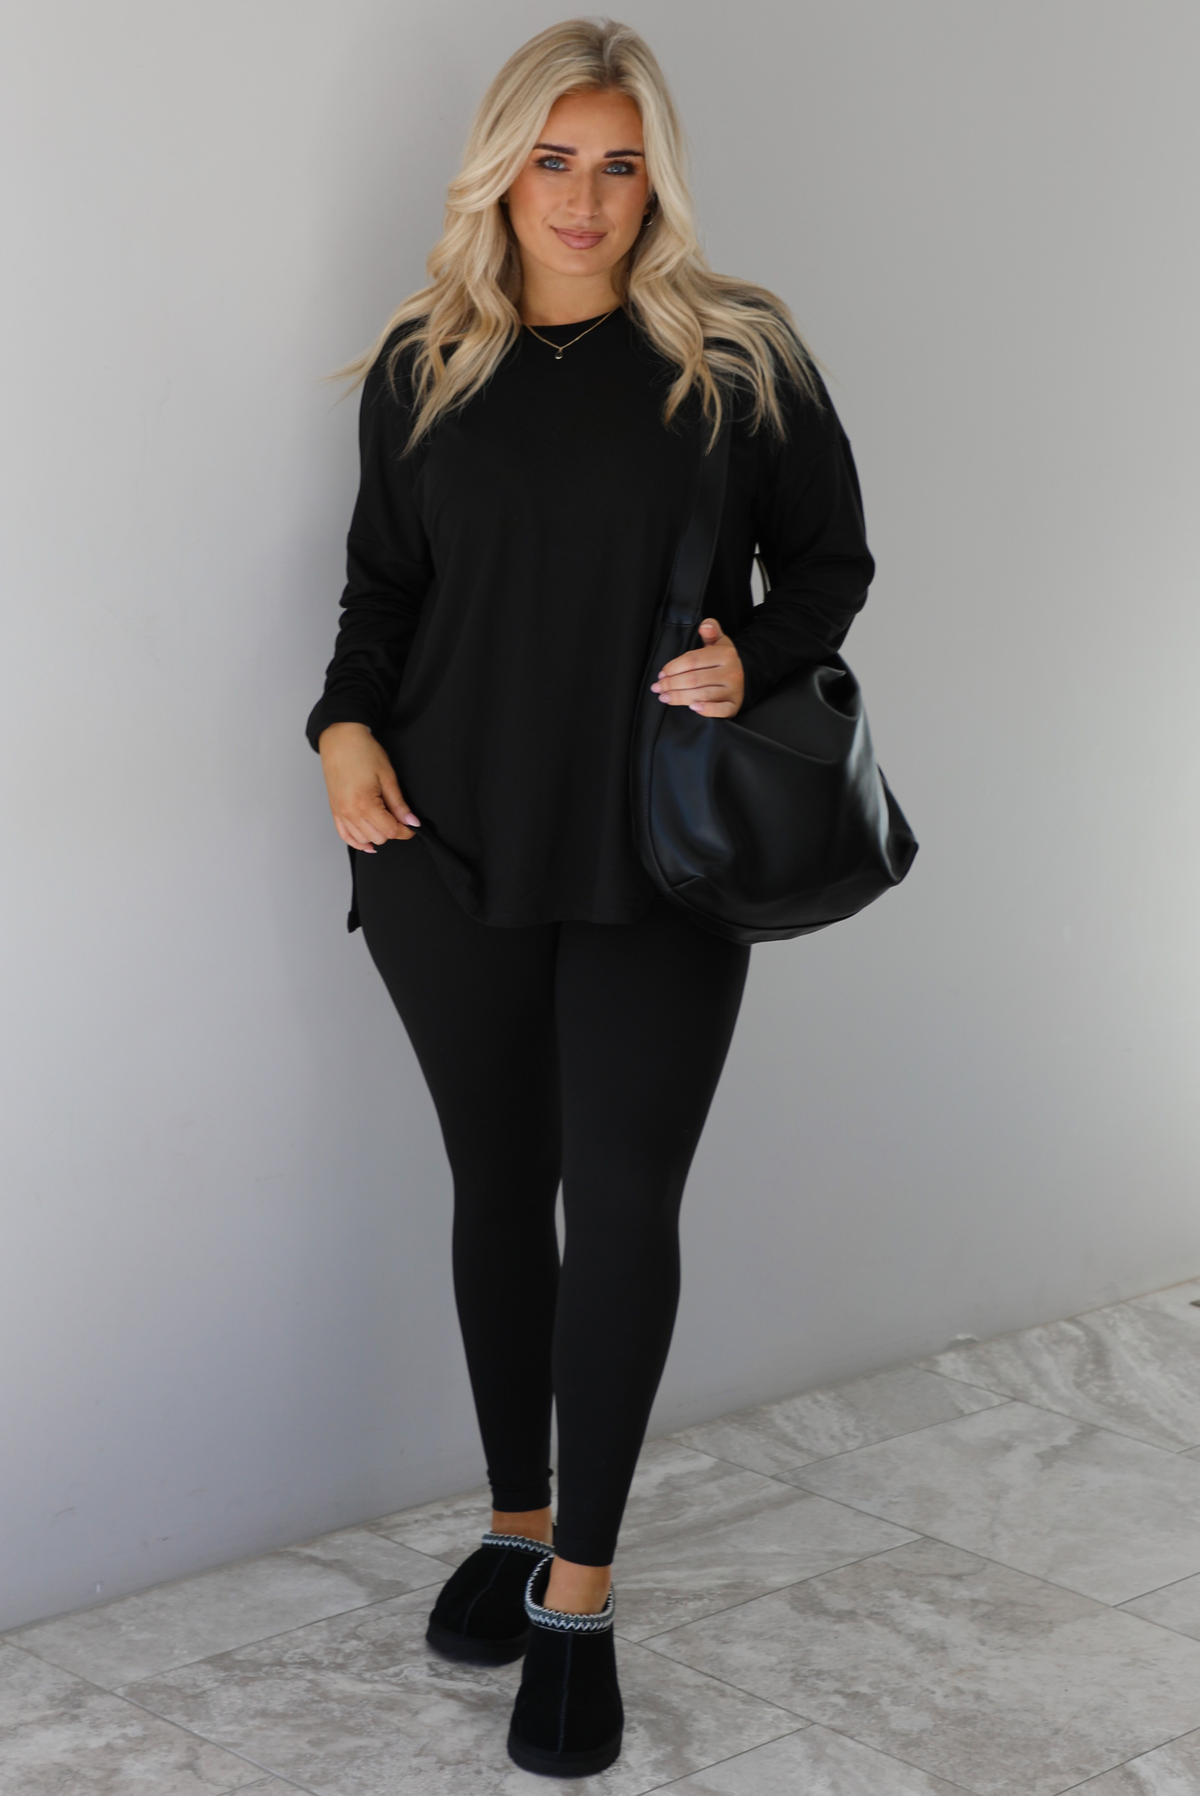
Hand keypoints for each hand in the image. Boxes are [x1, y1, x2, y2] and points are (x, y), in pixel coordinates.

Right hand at [317, 722, 419, 852]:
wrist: (341, 739)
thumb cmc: (362, 752)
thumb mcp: (388, 777)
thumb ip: (399, 804)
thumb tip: (411, 821)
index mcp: (364, 804)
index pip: (390, 831)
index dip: (405, 832)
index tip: (412, 827)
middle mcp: (349, 812)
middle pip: (377, 838)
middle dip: (392, 832)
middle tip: (399, 819)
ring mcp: (340, 812)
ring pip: (363, 839)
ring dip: (376, 835)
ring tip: (385, 822)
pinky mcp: (334, 810)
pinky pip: (345, 835)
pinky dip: (357, 841)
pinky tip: (367, 842)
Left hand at [651, 618, 743, 717]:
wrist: (744, 678)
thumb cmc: (723, 661)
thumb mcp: (719, 642)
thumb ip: (711, 631)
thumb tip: (704, 625)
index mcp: (726, 655)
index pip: (693, 660)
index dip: (674, 667)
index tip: (662, 673)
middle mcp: (731, 672)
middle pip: (694, 679)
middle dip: (672, 684)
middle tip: (658, 688)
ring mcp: (733, 691)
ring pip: (702, 695)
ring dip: (680, 697)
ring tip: (664, 697)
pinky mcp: (734, 706)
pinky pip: (720, 710)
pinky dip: (706, 710)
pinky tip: (692, 708)